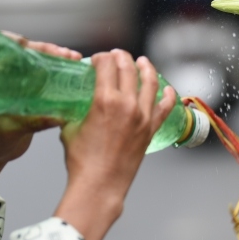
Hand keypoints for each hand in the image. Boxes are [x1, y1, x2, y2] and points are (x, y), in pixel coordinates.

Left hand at [0, 36, 83, 165]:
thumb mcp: (11, 130)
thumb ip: (34, 122)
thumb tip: (59, 116)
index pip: (5, 50)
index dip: (22, 44)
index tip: (38, 46)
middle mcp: (5, 77)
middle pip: (28, 54)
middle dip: (48, 51)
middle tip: (67, 54)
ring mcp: (19, 84)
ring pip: (39, 64)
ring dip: (58, 61)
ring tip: (75, 60)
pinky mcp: (30, 94)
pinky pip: (46, 79)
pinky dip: (60, 76)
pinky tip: (75, 74)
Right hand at [55, 50, 176, 239]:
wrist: (100, 185)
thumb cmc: (82, 161)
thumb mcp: (70, 129)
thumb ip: (74, 112)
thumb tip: (73, 105)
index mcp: (104, 100)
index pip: (106, 66)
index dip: (102, 58)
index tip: (99, 58)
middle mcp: (126, 104)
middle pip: (128, 70)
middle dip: (122, 57)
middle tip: (118, 55)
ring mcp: (142, 117)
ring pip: (150, 83)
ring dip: (147, 69)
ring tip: (143, 62)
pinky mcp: (151, 129)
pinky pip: (165, 108)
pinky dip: (168, 96)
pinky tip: (168, 89)